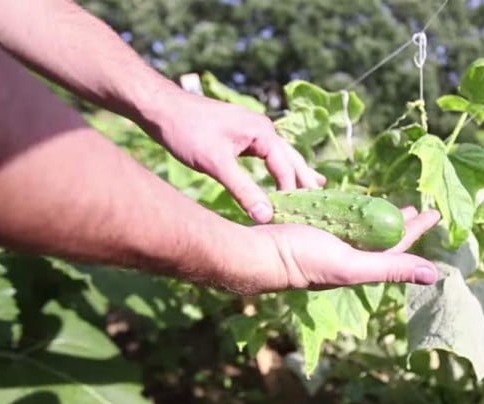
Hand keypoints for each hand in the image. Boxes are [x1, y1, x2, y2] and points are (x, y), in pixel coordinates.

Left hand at [142, 89, 324, 222]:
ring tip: (314, 185)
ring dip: (294, 172)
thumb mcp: (216, 164)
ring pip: (281, 155)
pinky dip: (276, 167)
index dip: (292, 194)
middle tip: (323, 199)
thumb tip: (267, 216)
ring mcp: (252, 130)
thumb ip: (244, 190)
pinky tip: (276, 173)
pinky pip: (266, 154)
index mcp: (263, 134)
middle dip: (305, 179)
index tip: (297, 217)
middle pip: (291, 158)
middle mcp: (263, 129)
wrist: (161, 106)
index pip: (286, 169)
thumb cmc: (186, 131)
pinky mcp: (240, 134)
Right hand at [250, 207, 440, 292]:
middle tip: (417, 207)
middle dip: (400, 222)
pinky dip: (350, 209)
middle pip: (381, 235)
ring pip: (360, 226)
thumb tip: (434, 275)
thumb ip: (391, 267)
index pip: (398, 246)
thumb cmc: (304, 259)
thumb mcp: (351, 265)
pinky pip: (338, 217)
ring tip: (390, 203)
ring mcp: (329, 241)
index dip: (417, 229)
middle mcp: (347, 255)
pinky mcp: (313, 228)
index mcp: (360, 265)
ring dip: (377, 214)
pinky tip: (352, 201)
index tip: (434, 212)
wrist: (259, 251)